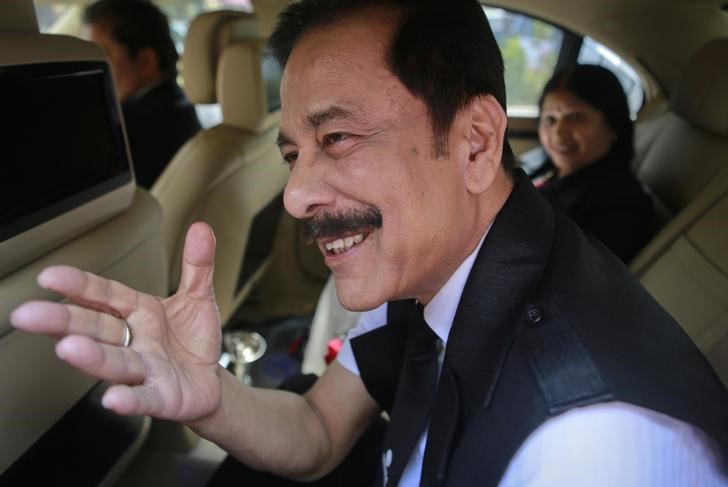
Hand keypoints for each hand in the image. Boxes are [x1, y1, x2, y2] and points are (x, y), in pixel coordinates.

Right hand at [10, 222, 222, 421]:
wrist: (210, 382)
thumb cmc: (193, 341)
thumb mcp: (198, 297)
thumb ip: (197, 264)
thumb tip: (201, 228)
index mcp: (138, 312)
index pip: (104, 296)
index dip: (78, 286)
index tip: (50, 276)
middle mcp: (133, 341)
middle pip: (94, 329)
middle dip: (62, 321)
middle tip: (28, 315)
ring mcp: (143, 371)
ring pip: (113, 362)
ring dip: (91, 357)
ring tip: (67, 348)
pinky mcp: (161, 398)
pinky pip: (143, 399)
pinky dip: (128, 399)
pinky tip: (112, 399)